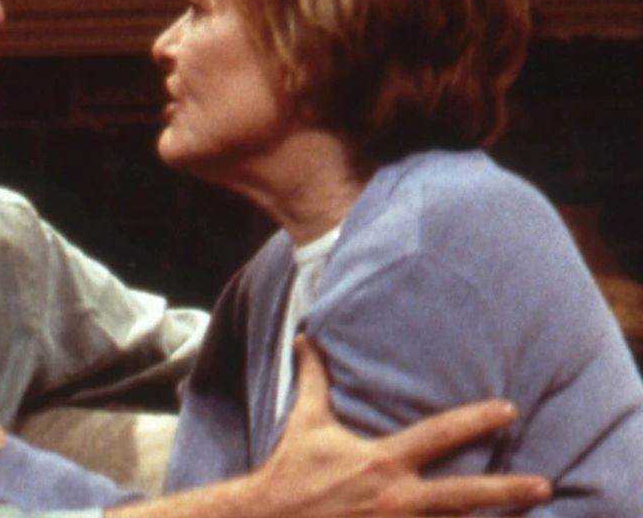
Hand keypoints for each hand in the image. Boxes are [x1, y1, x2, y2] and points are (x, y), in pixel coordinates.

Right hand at [248, 335, 550, 516]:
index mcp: (381, 461)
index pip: (438, 435)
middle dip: (506, 489)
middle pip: (463, 494)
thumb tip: (306, 338)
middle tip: (544, 483)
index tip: (509, 410)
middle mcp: (396, 497)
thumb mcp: (305, 422)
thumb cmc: (292, 470)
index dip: (476, 420)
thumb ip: (314, 381)